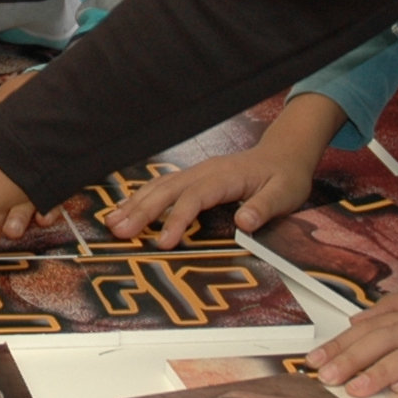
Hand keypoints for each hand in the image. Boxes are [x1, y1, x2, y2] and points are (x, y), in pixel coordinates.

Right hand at [100, 148, 311, 246]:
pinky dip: (141, 198)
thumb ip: (264, 207)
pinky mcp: (193, 179)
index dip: (177, 219)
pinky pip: (162, 187)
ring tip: (112, 223)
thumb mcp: (285, 194)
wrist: (284, 154)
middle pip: (167, 190)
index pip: (194, 198)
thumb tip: (244, 222)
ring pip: (159, 186)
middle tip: (120, 232)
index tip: (164, 242)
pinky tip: (125, 210)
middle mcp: (205, 172)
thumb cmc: (285, 176)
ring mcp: (196, 173)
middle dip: (141, 211)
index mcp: (225, 176)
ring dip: (135, 204)